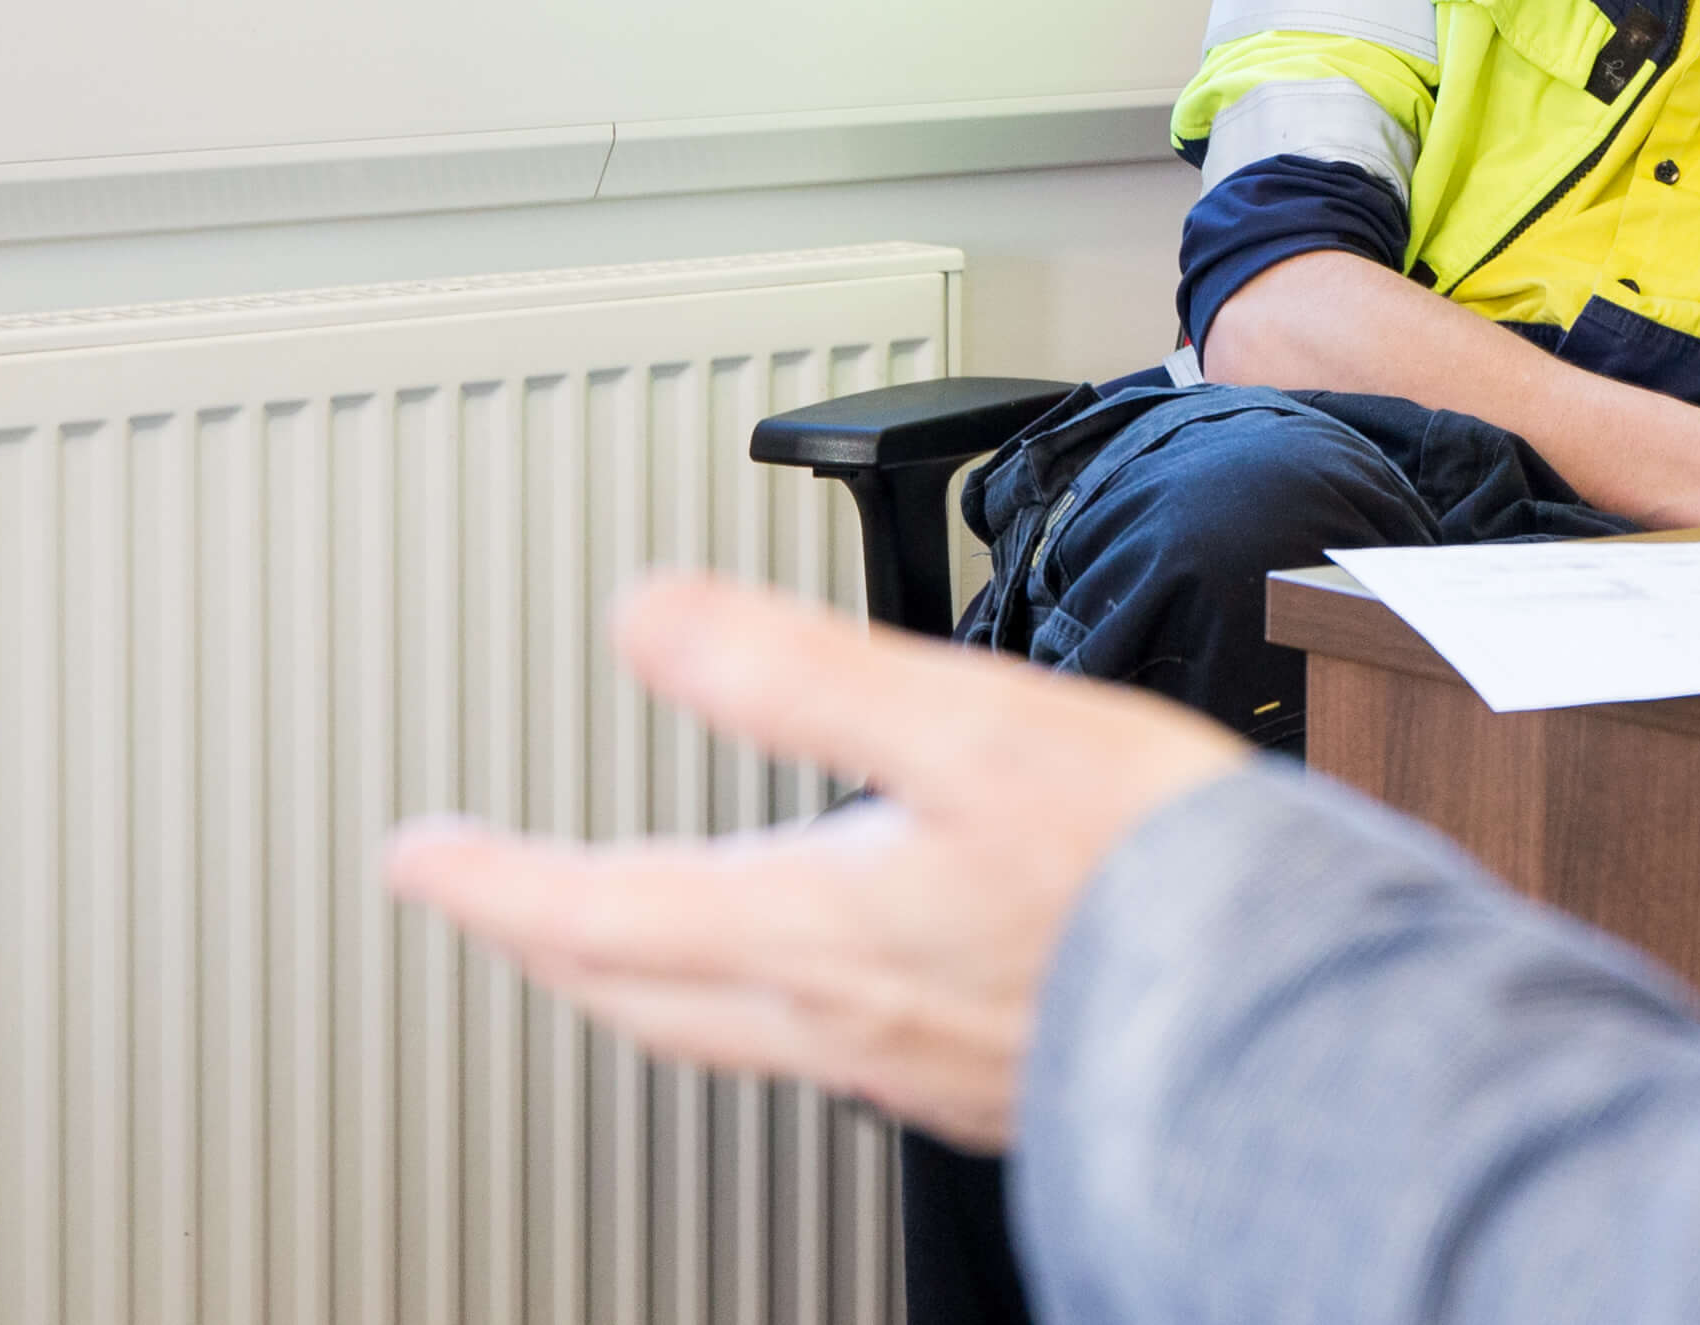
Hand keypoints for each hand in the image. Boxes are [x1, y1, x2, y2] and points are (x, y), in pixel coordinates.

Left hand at [382, 573, 1246, 1149]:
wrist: (1283, 1015)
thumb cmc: (1144, 875)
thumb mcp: (964, 723)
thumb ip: (796, 670)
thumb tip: (646, 614)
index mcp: (806, 927)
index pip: (594, 910)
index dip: (489, 879)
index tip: (416, 856)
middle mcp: (834, 1018)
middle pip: (635, 991)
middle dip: (546, 941)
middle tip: (484, 903)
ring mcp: (905, 1067)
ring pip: (722, 1032)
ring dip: (645, 980)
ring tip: (621, 939)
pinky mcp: (983, 1085)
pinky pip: (824, 1056)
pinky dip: (767, 1011)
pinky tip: (821, 988)